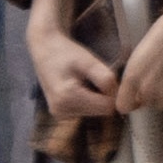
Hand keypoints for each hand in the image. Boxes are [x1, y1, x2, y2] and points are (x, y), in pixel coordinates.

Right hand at [27, 2, 119, 123]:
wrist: (44, 48)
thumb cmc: (67, 52)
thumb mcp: (88, 61)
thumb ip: (105, 79)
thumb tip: (118, 98)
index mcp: (67, 98)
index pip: (108, 106)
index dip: (111, 91)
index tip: (103, 75)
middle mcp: (60, 110)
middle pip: (101, 111)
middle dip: (103, 95)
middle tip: (93, 76)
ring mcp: (59, 113)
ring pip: (95, 112)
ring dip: (96, 98)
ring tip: (84, 80)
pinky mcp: (59, 113)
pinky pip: (86, 111)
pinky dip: (88, 100)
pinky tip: (79, 87)